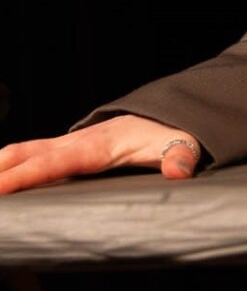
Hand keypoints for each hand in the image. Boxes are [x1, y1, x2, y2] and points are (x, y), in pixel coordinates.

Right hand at [0, 115, 200, 193]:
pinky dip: (10, 163)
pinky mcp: (71, 146)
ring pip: (26, 150)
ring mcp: (73, 141)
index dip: (25, 176)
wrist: (172, 113)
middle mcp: (81, 140)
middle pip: (30, 153)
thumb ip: (181, 156)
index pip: (56, 162)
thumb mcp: (184, 143)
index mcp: (101, 145)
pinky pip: (34, 153)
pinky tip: (0, 177)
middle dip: (0, 171)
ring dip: (0, 165)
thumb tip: (178, 171)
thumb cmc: (174, 132)